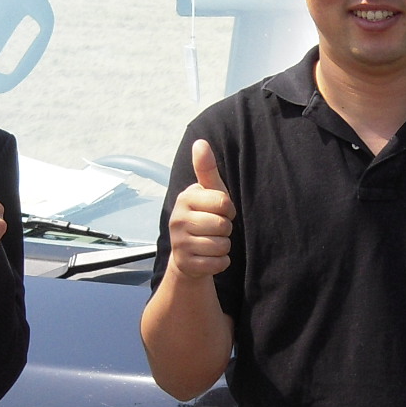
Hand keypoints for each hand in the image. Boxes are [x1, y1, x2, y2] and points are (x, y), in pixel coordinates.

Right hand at [167, 140, 234, 279]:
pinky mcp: (186, 264)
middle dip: (226, 229)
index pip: (223, 202)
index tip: (221, 211)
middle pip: (223, 225)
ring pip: (222, 245)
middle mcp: (177, 219)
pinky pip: (218, 263)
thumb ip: (206, 169)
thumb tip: (200, 142)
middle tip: (214, 229)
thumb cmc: (204, 217)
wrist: (187, 255)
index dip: (229, 209)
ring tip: (211, 242)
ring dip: (224, 246)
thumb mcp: (208, 193)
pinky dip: (221, 262)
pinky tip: (210, 257)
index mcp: (185, 198)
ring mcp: (179, 243)